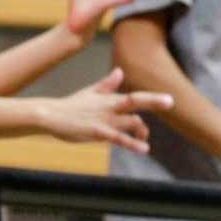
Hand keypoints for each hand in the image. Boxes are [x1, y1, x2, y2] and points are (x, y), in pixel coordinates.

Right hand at [34, 68, 172, 152]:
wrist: (50, 115)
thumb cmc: (70, 106)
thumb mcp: (90, 93)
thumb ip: (107, 85)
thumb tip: (119, 71)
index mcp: (109, 99)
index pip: (135, 97)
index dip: (152, 98)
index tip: (169, 99)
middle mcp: (109, 106)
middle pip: (135, 102)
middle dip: (153, 101)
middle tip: (170, 102)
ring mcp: (104, 119)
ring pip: (130, 121)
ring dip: (142, 131)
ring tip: (145, 142)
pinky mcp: (96, 132)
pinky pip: (118, 138)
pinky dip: (132, 143)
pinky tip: (144, 149)